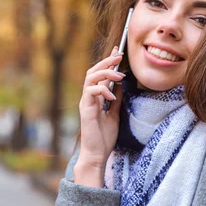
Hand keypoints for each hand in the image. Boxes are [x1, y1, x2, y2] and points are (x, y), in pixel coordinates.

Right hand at [77, 46, 124, 169]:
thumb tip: (120, 85)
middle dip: (106, 61)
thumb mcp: (114, 115)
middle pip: (93, 71)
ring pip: (90, 78)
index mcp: (95, 98)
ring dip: (105, 73)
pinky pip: (91, 92)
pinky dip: (102, 89)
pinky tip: (112, 95)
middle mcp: (88, 98)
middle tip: (119, 55)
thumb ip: (115, 100)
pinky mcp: (85, 109)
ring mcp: (86, 102)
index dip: (108, 61)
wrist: (97, 154)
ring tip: (119, 75)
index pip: (100, 74)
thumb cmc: (104, 138)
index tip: (118, 51)